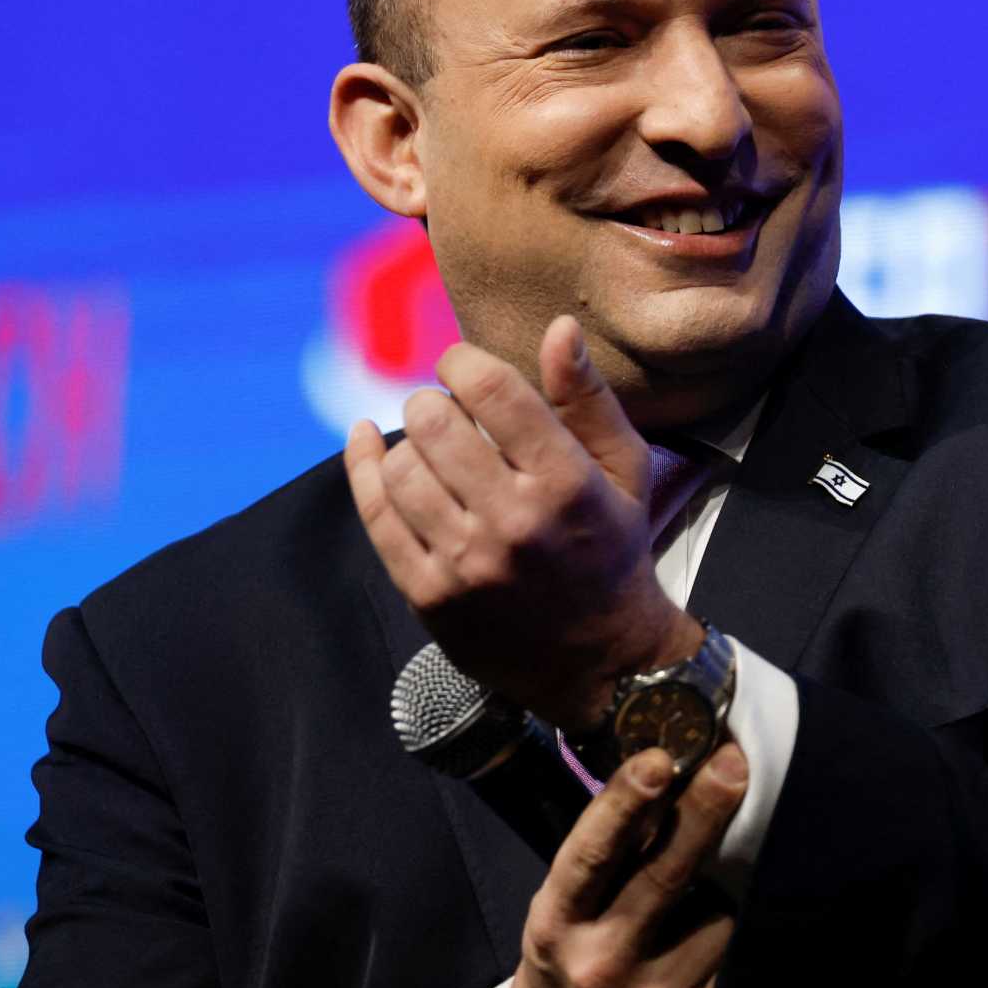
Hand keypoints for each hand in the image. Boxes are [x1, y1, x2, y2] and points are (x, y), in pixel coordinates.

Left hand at [346, 315, 703, 729]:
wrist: (600, 660)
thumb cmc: (613, 550)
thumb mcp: (623, 471)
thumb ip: (587, 398)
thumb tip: (558, 327)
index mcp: (566, 483)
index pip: (490, 389)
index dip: (462, 361)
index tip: (462, 367)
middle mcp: (513, 522)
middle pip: (433, 420)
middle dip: (431, 401)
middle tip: (446, 412)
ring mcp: (465, 563)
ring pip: (400, 465)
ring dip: (407, 442)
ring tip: (431, 449)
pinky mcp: (429, 595)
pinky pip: (376, 515)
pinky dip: (364, 468)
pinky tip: (366, 444)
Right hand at [510, 743, 748, 987]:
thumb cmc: (569, 967)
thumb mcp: (562, 912)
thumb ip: (607, 859)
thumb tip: (668, 775)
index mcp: (558, 925)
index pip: (591, 854)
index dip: (624, 803)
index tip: (659, 758)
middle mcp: (602, 966)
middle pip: (666, 877)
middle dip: (705, 813)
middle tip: (733, 765)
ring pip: (722, 918)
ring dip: (739, 885)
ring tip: (744, 865)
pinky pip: (743, 965)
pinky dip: (756, 934)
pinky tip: (766, 913)